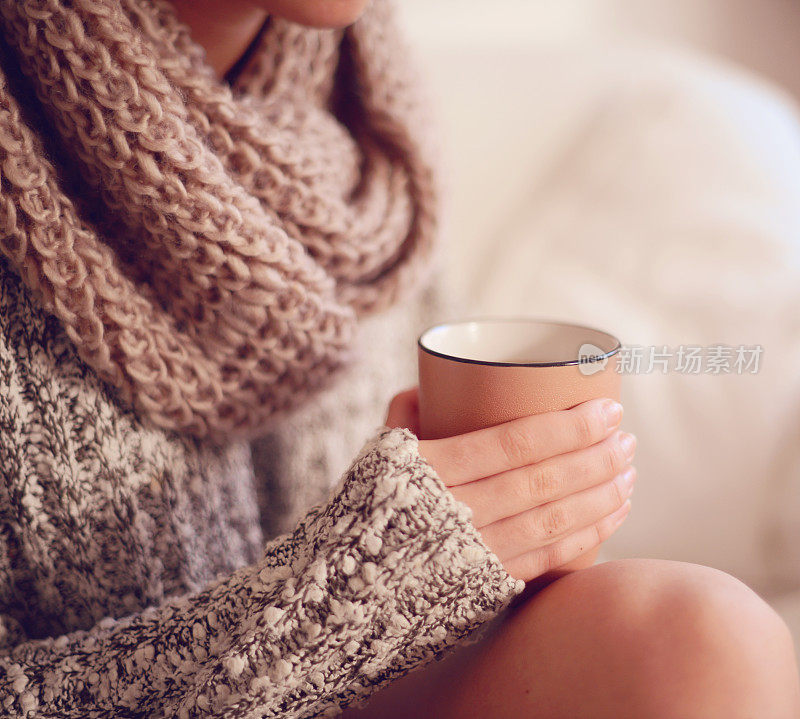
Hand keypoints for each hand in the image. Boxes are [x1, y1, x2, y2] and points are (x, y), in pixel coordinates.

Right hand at [385, 387, 634, 581]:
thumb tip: (424, 385)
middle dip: (595, 457)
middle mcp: (453, 512)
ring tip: (630, 473)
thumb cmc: (361, 511)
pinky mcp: (483, 587)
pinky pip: (546, 559)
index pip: (513, 443)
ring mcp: (472, 554)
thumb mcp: (373, 459)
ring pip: (552, 520)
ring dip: (599, 495)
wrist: (345, 591)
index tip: (607, 408)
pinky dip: (586, 536)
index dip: (569, 426)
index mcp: (427, 470)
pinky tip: (613, 514)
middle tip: (626, 438)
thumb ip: (402, 418)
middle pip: (542, 480)